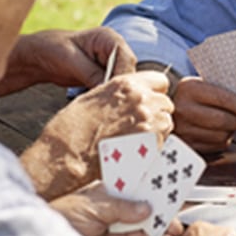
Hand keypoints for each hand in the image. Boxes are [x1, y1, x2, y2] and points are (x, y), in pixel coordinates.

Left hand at [0, 27, 137, 95]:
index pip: (126, 58)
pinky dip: (107, 97)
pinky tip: (100, 106)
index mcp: (109, 38)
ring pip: (121, 82)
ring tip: (104, 107)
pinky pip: (112, 88)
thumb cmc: (53, 49)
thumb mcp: (71, 60)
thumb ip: (91, 73)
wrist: (40, 56)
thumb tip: (107, 88)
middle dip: (119, 87)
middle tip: (110, 104)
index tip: (113, 92)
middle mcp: (114, 50)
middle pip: (128, 72)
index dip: (122, 76)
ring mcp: (111, 64)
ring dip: (114, 94)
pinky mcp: (104, 76)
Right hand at [22, 71, 173, 199]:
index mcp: (127, 84)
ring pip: (167, 123)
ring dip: (157, 130)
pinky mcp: (152, 145)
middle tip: (139, 125)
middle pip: (166, 103)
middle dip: (157, 113)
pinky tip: (134, 151)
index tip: (149, 101)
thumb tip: (132, 97)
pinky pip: (163, 143)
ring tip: (135, 140)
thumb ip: (119, 94)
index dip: (155, 92)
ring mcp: (149, 122)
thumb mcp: (94, 97)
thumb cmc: (73, 129)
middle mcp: (141, 100)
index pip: (160, 80)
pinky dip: (153, 147)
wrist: (67, 155)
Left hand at [48, 184, 181, 235]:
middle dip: (159, 222)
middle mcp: (112, 217)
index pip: (135, 194)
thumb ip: (122, 208)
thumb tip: (146, 208)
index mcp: (107, 197)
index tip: (171, 197)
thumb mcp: (92, 206)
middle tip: (175, 226)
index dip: (153, 195)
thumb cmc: (59, 218)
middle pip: (142, 219)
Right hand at [171, 77, 235, 152]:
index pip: (221, 98)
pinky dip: (223, 141)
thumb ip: (224, 90)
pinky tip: (220, 132)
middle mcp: (183, 109)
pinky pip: (216, 146)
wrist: (168, 109)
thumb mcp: (203, 85)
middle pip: (223, 121)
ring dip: (232, 131)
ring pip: (221, 136)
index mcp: (189, 89)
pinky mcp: (187, 145)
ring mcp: (183, 129)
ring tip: (232, 124)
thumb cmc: (194, 96)